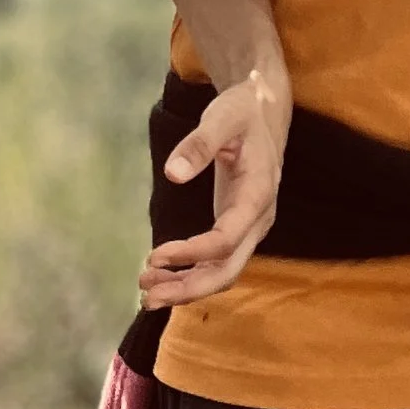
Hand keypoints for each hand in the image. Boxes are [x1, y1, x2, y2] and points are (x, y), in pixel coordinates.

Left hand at [137, 68, 285, 307]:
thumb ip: (199, 144)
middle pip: (228, 270)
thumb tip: (172, 173)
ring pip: (222, 272)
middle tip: (147, 296)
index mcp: (257, 195)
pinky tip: (160, 276)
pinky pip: (216, 262)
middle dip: (189, 288)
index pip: (226, 239)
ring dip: (186, 287)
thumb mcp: (222, 117)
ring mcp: (249, 228)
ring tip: (146, 292)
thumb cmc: (242, 112)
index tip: (155, 256)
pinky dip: (190, 274)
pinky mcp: (236, 228)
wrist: (263, 112)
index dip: (192, 253)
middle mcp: (258, 220)